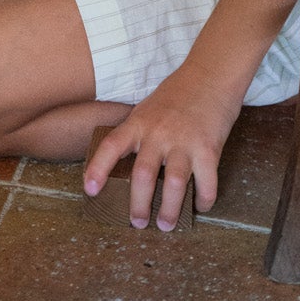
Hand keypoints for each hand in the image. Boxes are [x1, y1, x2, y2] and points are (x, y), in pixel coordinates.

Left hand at [83, 64, 239, 228]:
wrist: (210, 75)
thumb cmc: (177, 93)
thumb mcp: (148, 108)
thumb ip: (139, 133)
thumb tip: (127, 162)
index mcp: (139, 122)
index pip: (112, 145)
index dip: (98, 168)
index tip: (89, 189)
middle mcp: (159, 133)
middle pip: (143, 175)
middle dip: (138, 205)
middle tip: (137, 223)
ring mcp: (184, 142)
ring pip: (173, 185)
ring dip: (169, 210)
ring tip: (166, 225)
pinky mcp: (209, 149)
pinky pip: (205, 183)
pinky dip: (203, 200)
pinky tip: (200, 206)